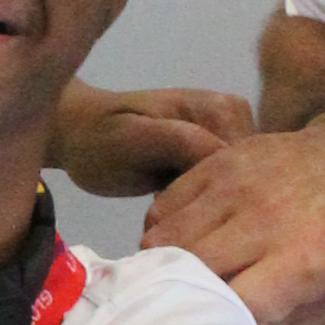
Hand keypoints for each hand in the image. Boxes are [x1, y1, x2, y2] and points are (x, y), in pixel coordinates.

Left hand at [46, 79, 255, 198]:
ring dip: (204, 212)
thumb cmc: (100, 136)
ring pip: (233, 194)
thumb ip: (179, 141)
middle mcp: (234, 122)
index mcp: (223, 109)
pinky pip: (220, 195)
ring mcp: (225, 143)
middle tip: (167, 215)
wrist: (78, 136)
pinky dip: (198, 210)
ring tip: (166, 213)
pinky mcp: (213, 163)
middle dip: (211, 206)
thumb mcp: (135, 137)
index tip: (183, 214)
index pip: (246, 165)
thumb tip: (225, 159)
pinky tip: (173, 215)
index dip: (222, 197)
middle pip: (245, 182)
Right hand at [136, 110, 324, 324]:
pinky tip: (186, 242)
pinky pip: (165, 204)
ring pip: (165, 237)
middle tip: (183, 313)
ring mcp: (238, 184)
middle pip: (189, 271)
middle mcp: (265, 219)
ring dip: (166, 265)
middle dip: (182, 299)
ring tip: (181, 278)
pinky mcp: (221, 160)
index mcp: (305, 260)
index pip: (234, 305)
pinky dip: (163, 230)